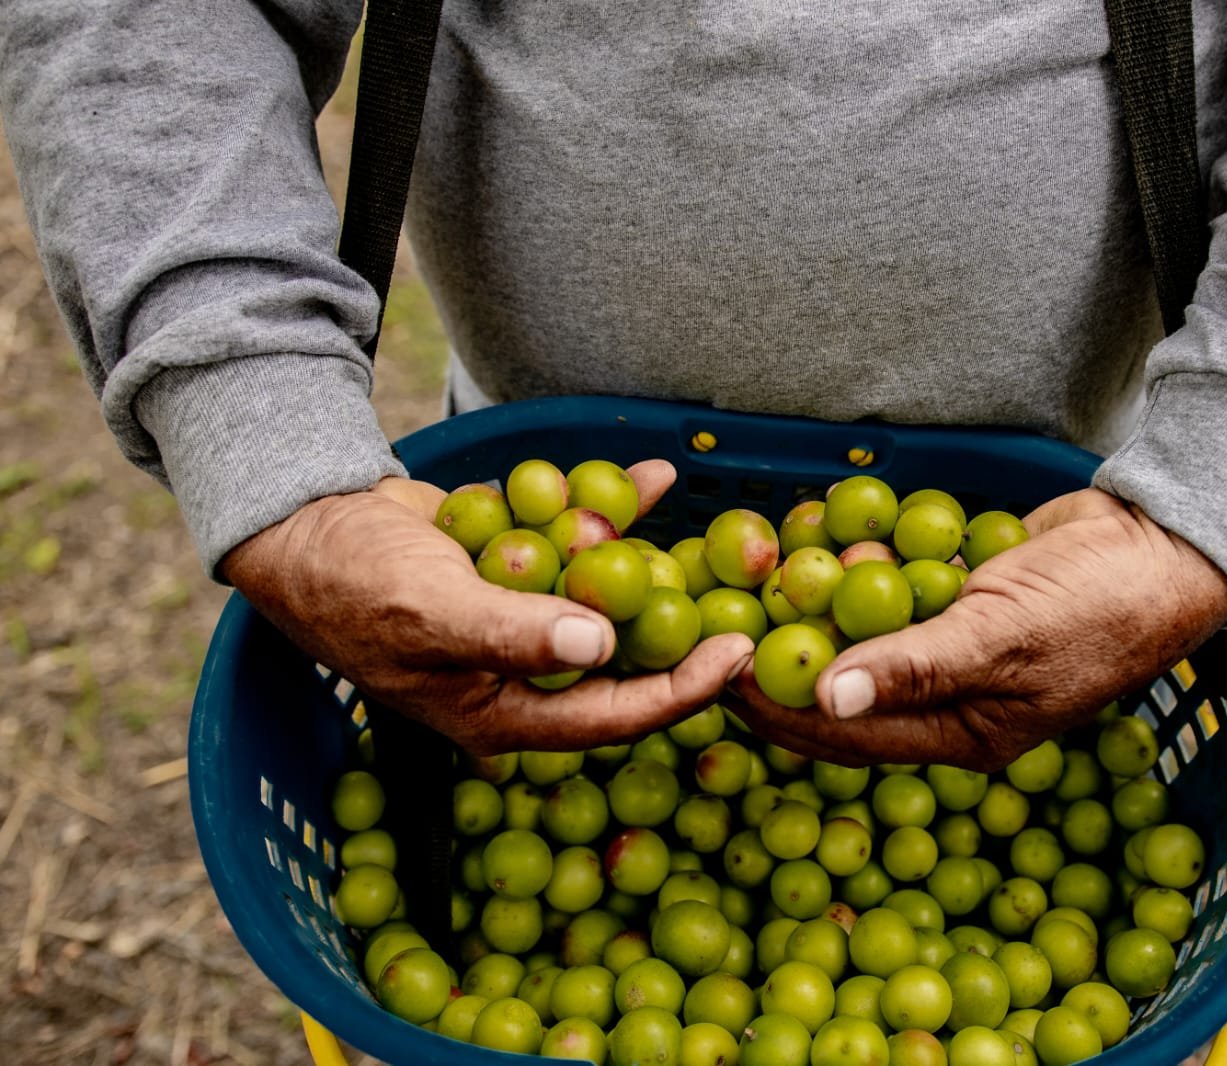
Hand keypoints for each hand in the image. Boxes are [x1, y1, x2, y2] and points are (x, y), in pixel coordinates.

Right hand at [218, 463, 754, 753]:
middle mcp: (524, 676)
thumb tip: (600, 647)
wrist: (305, 520)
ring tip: (721, 545)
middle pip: (624, 664)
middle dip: (684, 634)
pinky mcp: (520, 570)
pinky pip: (581, 547)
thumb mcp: (433, 613)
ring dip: (655, 569)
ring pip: (609, 601)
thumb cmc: (354, 582)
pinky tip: (656, 480)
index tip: (738, 657)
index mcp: (506, 713)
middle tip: (750, 602)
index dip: (681, 692)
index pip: (612, 716)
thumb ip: (515, 634)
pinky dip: (613, 515)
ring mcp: (525, 620)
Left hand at [727, 488, 1226, 770]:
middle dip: (783, 651)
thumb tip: (824, 700)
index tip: (717, 671)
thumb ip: (913, 668)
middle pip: (840, 686)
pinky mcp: (958, 597)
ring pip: (860, 632)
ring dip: (816, 599)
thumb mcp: (1002, 637)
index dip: (777, 707)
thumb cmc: (1098, 602)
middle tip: (720, 613)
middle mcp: (950, 699)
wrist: (1166, 539)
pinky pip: (890, 588)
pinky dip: (859, 562)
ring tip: (759, 563)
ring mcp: (953, 645)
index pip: (844, 735)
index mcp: (960, 734)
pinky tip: (822, 530)